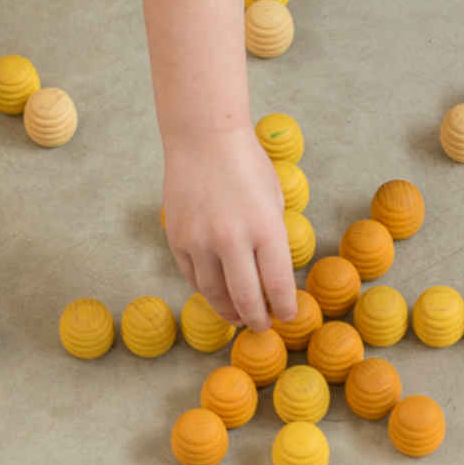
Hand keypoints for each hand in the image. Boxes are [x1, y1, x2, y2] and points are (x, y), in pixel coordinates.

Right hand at [162, 128, 297, 330]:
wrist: (203, 138)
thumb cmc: (246, 165)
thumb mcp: (274, 201)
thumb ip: (272, 240)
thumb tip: (272, 279)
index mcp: (265, 228)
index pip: (278, 286)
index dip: (284, 309)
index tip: (286, 316)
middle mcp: (231, 239)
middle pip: (245, 300)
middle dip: (257, 320)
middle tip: (262, 327)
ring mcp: (200, 241)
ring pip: (214, 295)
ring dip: (229, 311)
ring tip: (239, 317)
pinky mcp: (177, 239)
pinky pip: (193, 277)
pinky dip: (207, 290)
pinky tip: (218, 292)